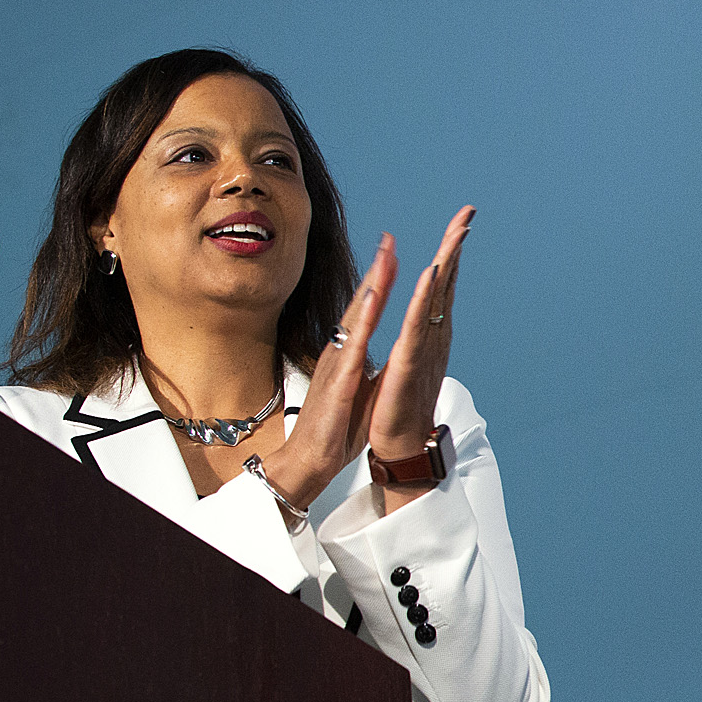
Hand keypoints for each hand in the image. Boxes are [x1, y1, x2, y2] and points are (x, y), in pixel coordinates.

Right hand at [253, 207, 472, 515]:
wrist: (308, 461)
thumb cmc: (333, 427)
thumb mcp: (356, 389)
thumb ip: (362, 365)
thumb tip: (373, 350)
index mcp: (347, 353)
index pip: (366, 310)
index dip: (380, 281)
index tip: (392, 252)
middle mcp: (339, 353)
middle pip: (359, 305)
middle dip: (376, 271)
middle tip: (390, 239)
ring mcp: (336, 366)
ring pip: (354, 321)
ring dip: (371, 289)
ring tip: (386, 260)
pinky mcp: (337, 386)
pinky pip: (351, 351)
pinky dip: (361, 326)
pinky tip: (370, 306)